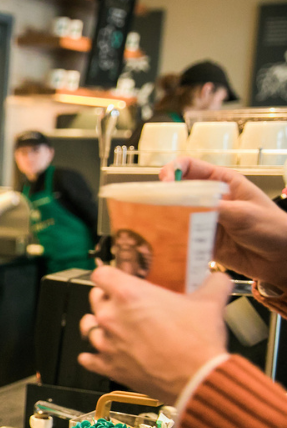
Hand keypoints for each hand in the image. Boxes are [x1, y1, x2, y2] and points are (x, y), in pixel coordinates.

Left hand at [77, 266, 230, 402]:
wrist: (198, 379)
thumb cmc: (198, 342)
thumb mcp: (210, 303)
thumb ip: (213, 283)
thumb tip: (218, 278)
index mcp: (129, 294)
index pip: (101, 275)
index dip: (108, 275)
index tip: (114, 279)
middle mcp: (111, 316)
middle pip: (94, 299)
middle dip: (107, 298)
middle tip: (123, 303)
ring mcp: (107, 342)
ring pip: (88, 327)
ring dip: (98, 325)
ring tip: (111, 326)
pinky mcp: (108, 366)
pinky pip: (88, 359)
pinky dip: (92, 356)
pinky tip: (101, 354)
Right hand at [161, 157, 286, 289]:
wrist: (281, 260)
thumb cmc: (274, 229)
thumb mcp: (245, 213)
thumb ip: (215, 208)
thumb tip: (186, 204)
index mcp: (222, 183)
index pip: (190, 167)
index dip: (173, 170)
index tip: (165, 181)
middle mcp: (210, 199)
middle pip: (177, 190)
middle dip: (163, 196)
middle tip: (154, 205)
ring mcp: (204, 220)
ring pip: (175, 214)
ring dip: (165, 219)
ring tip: (157, 224)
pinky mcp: (201, 240)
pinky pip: (180, 236)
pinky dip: (171, 239)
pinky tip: (168, 242)